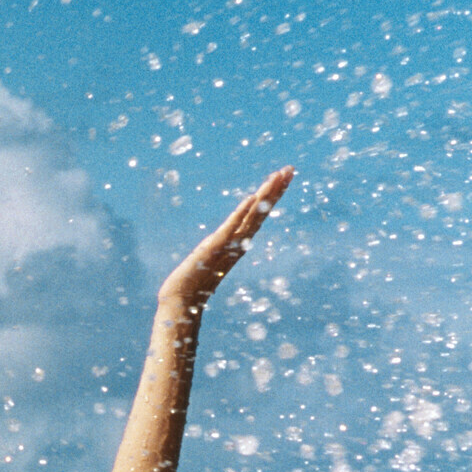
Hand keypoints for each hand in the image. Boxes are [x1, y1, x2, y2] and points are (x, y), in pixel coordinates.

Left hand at [157, 166, 293, 316]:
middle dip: (275, 190)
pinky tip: (251, 199)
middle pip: (261, 212)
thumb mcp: (209, 258)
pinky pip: (230, 228)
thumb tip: (220, 241)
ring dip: (265, 195)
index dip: (271, 196)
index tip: (283, 177)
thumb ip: (217, 249)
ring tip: (278, 176)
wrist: (181, 302)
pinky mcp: (214, 249)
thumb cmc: (193, 284)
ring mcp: (228, 246)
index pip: (258, 215)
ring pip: (251, 216)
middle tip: (290, 169)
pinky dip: (241, 214)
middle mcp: (237, 244)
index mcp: (237, 244)